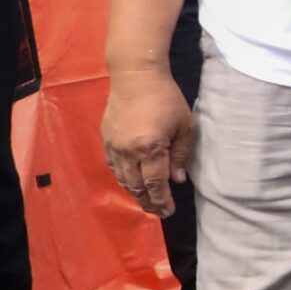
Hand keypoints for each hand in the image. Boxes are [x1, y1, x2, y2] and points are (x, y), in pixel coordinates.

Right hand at [102, 67, 192, 217]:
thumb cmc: (166, 99)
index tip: (169, 211)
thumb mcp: (184, 125)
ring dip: (135, 192)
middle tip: (159, 212)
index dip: (162, 199)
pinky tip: (132, 182)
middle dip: (148, 201)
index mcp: (150, 148)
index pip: (155, 183)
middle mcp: (128, 151)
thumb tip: (177, 180)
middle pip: (137, 185)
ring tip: (148, 201)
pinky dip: (123, 178)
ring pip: (123, 178)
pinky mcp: (106, 139)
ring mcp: (114, 146)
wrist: (135, 77)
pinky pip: (113, 166)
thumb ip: (180, 154)